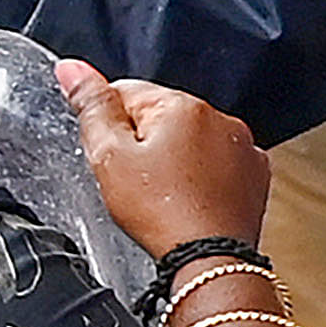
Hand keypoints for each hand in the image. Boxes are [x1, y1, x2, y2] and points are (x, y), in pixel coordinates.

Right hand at [57, 57, 270, 255]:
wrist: (209, 258)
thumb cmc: (162, 212)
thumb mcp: (110, 156)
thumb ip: (92, 106)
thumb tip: (72, 68)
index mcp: (183, 105)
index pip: (127, 92)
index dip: (108, 124)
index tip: (111, 153)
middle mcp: (220, 119)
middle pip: (161, 116)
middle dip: (142, 142)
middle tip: (135, 180)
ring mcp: (242, 146)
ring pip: (191, 140)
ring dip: (173, 159)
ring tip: (162, 194)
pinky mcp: (254, 173)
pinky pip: (217, 164)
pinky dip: (201, 177)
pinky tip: (188, 199)